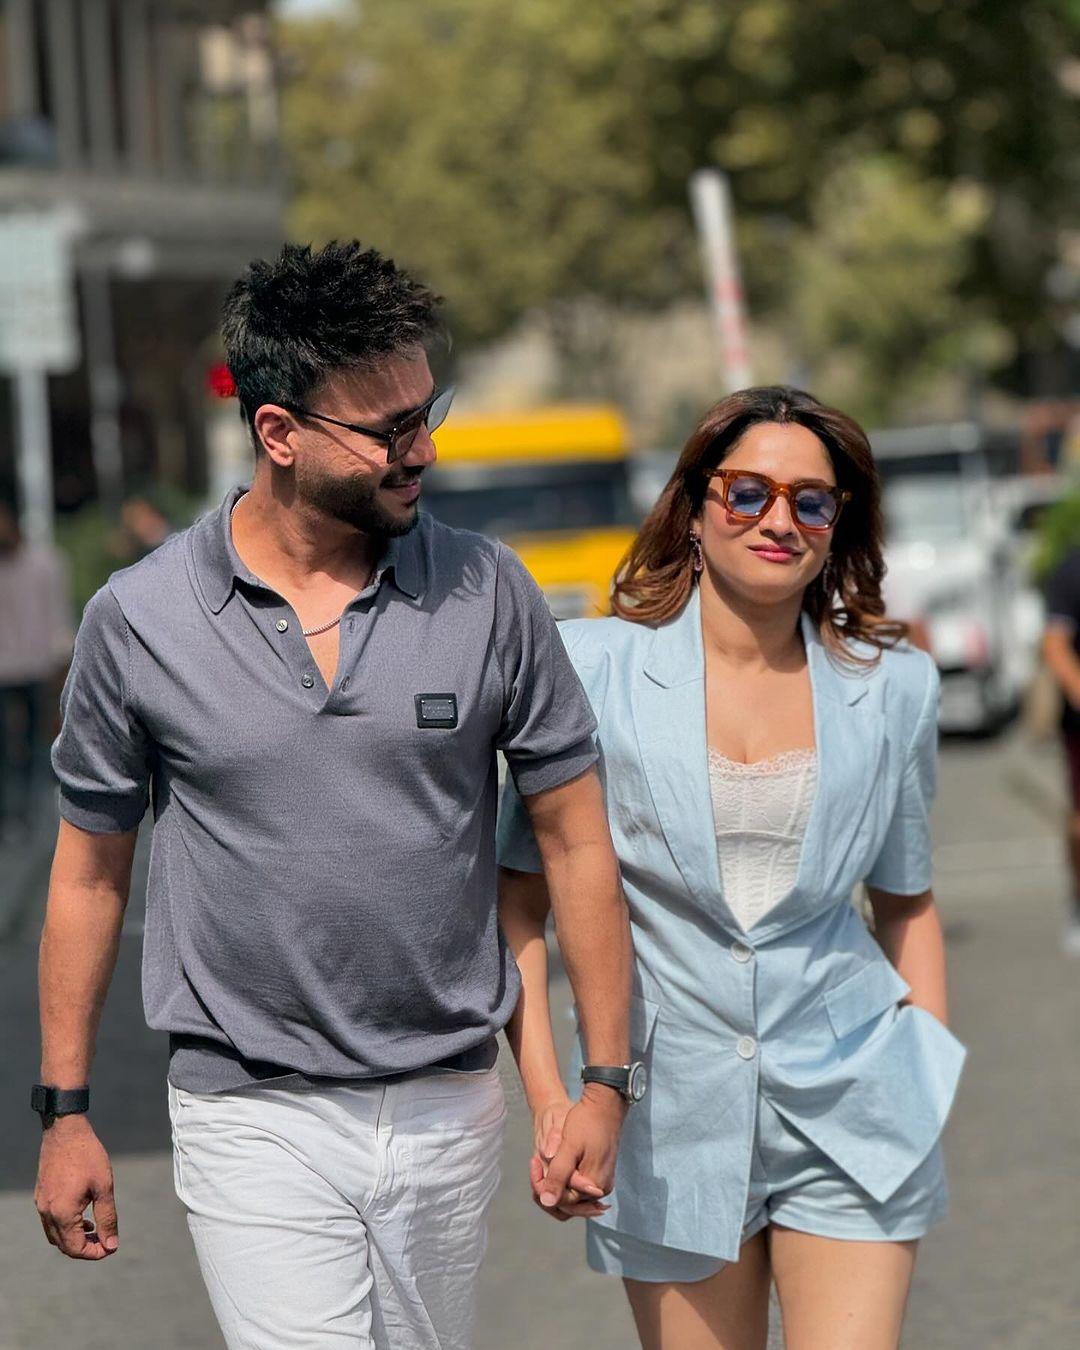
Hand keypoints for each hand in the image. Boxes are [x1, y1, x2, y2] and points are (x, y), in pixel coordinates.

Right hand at [35, 1116, 118, 1259]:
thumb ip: (107, 1217)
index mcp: (62, 1213)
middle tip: (106, 1240)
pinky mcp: (41, 1196)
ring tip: (94, 1229)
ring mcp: (41, 1205)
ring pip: (55, 1236)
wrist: (65, 1130)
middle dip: (85, 1248)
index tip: (111, 1247)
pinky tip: (82, 1215)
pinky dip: (65, 1226)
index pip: (75, 1248)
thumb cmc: (88, 1155)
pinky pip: (50, 1222)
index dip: (95, 1253)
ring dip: (74, 1238)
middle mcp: (47, 1213)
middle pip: (64, 1245)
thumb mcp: (104, 1186)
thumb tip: (111, 1244)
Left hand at [534, 1085, 625, 1217]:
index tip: (534, 1161)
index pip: (562, 1200)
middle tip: (536, 1163)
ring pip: (573, 1196)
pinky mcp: (600, 1174)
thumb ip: (558, 1176)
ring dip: (556, 1185)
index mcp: (593, 1185)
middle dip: (549, 1187)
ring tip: (544, 1165)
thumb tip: (546, 1202)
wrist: (604, 1105)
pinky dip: (566, 1180)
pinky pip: (579, 1187)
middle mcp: (600, 1189)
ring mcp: (602, 1181)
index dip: (543, 1185)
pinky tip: (556, 1166)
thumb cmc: (587, 1122)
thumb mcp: (568, 1148)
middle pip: (568, 1203)